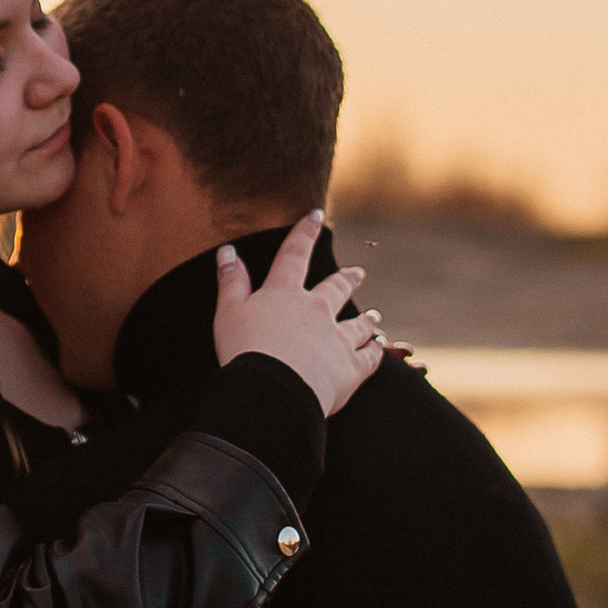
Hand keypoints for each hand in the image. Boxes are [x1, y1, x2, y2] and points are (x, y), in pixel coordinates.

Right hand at [211, 211, 386, 418]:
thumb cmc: (244, 352)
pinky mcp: (351, 369)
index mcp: (285, 294)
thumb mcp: (228, 313)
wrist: (273, 392)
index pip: (294, 255)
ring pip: (358, 324)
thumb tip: (228, 252)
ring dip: (367, 320)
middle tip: (358, 272)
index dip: (305, 233)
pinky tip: (379, 349)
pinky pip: (369, 358)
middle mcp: (317, 310)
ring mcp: (337, 339)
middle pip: (336, 288)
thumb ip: (231, 282)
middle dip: (347, 279)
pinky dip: (375, 353)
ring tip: (375, 317)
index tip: (316, 216)